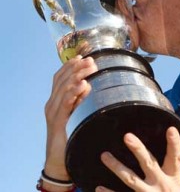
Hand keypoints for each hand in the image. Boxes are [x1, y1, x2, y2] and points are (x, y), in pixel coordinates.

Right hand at [44, 55, 97, 181]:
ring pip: (63, 88)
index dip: (70, 65)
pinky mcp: (57, 122)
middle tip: (91, 60)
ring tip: (90, 67)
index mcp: (55, 100)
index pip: (60, 77)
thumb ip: (80, 100)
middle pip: (62, 79)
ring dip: (77, 75)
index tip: (83, 57)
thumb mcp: (76, 113)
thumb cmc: (71, 134)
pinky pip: (65, 104)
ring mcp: (53, 112)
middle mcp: (51, 103)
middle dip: (77, 67)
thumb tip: (88, 85)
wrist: (60, 160)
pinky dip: (74, 92)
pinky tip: (83, 85)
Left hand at [96, 127, 179, 191]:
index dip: (174, 144)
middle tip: (127, 136)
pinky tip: (98, 187)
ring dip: (117, 167)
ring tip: (104, 155)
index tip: (171, 129)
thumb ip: (171, 170)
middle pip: (149, 163)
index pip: (175, 158)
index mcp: (172, 178)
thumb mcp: (179, 187)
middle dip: (138, 150)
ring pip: (131, 179)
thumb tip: (167, 142)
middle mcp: (161, 184)